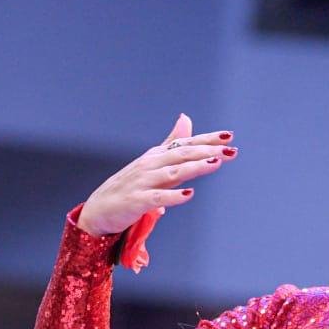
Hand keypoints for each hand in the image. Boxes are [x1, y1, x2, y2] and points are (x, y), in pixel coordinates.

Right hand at [76, 114, 236, 235]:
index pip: (185, 144)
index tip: (229, 136)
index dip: (207, 139)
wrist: (99, 210)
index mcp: (156, 156)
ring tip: (215, 163)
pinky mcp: (137, 201)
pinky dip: (173, 196)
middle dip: (207, 151)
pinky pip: (157, 198)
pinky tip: (189, 195)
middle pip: (182, 154)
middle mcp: (150, 165)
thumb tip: (186, 118)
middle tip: (230, 150)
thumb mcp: (153, 162)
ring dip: (195, 167)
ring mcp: (143, 182)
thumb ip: (172, 143)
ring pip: (173, 172)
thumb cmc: (130, 187)